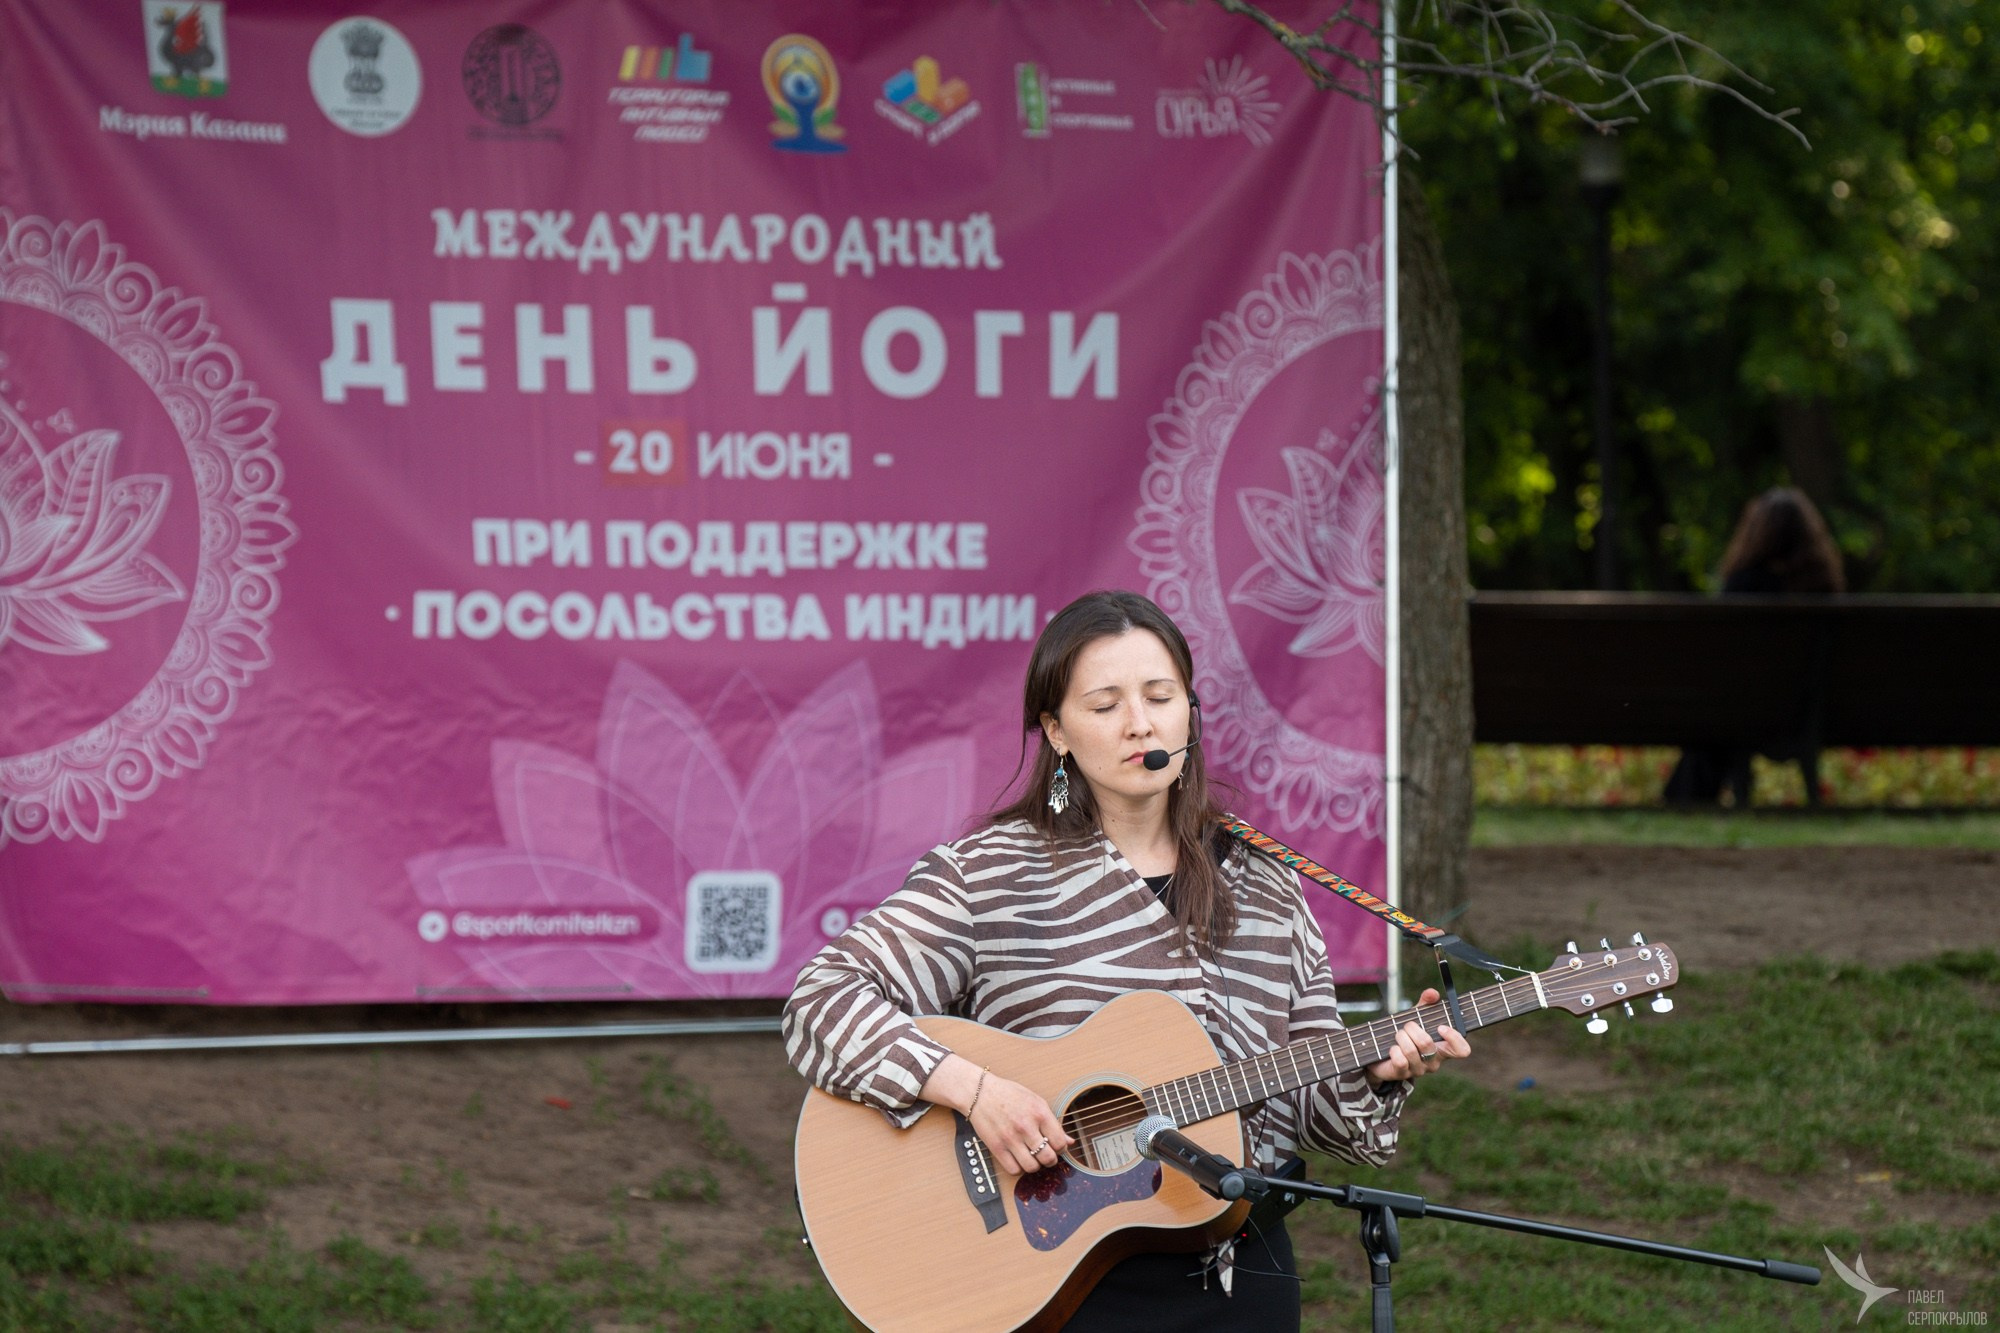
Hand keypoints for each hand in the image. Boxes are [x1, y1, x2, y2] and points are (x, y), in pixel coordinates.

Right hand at [922, 1053, 1072, 1174]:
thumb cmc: (1009, 1095)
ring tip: (1032, 1157)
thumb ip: (1053, 1123)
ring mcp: (1010, 1138)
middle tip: (1046, 1155)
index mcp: (1039, 1113)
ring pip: (1032, 1167)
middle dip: (1050, 1160)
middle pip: (1048, 1158)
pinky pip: (1014, 1170)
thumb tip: (1070, 1142)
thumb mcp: (1036, 1102)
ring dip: (1035, 1165)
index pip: (1060, 1143)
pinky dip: (1019, 1168)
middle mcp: (1026, 1126)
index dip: (1061, 1148)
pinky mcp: (997, 1147)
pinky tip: (1018, 1159)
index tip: (1056, 1147)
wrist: (980, 1092)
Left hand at [1364, 988, 1470, 1087]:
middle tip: (1407, 1026)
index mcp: (1443, 1049)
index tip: (1440, 1026)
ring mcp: (1419, 1070)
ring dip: (1400, 1037)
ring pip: (1411, 1050)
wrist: (1384, 1054)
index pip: (1461, 1050)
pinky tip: (1392, 1048)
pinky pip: (1400, 1060)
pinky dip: (1393, 1050)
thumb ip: (1426, 1004)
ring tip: (1398, 1035)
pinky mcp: (1403, 1074)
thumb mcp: (1417, 1018)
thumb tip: (1432, 993)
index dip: (1454, 1038)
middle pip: (1427, 1043)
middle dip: (1412, 1028)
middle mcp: (1434, 1062)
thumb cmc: (1407, 1035)